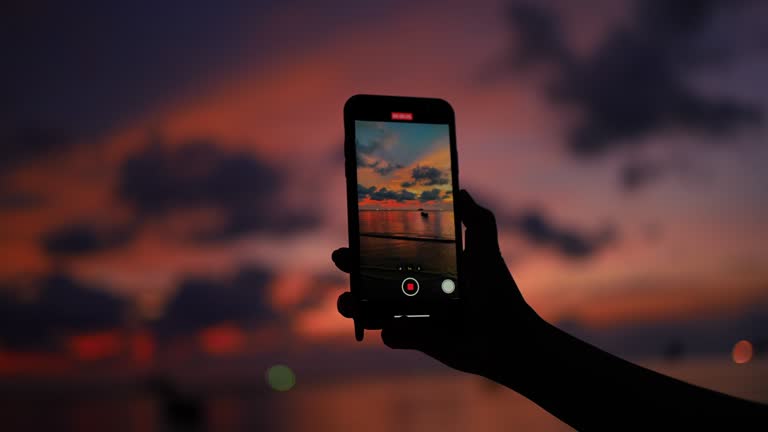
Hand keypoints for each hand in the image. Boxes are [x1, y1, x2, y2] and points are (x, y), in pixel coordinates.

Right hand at [332, 189, 542, 375]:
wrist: (509, 337)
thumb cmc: (498, 292)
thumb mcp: (487, 250)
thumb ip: (477, 219)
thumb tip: (460, 190)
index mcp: (425, 266)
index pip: (388, 252)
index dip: (367, 244)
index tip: (352, 234)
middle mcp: (414, 289)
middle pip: (371, 278)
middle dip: (351, 269)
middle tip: (341, 260)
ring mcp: (412, 316)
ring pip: (372, 310)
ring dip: (354, 306)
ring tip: (348, 303)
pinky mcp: (417, 340)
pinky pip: (394, 336)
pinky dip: (391, 334)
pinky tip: (392, 331)